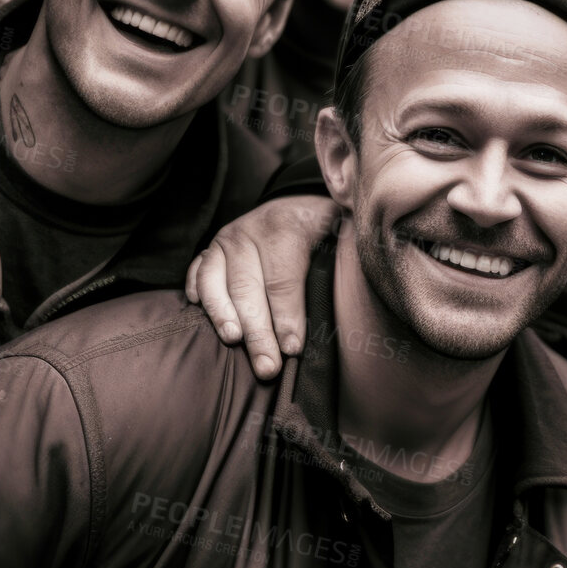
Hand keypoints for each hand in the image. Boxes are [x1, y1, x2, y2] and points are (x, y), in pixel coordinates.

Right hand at [185, 195, 340, 380]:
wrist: (298, 200)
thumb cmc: (325, 226)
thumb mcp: (342, 228)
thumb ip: (348, 250)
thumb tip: (368, 279)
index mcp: (284, 228)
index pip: (282, 280)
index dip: (287, 316)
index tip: (293, 348)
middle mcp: (248, 233)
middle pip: (248, 288)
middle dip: (258, 332)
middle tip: (267, 367)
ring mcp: (225, 240)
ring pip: (216, 282)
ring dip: (222, 315)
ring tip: (233, 341)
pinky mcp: (210, 249)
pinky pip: (197, 271)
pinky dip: (198, 291)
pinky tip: (199, 313)